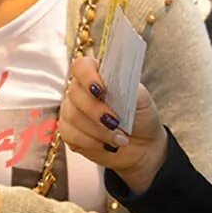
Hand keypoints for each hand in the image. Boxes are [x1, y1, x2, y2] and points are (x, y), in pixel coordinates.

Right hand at [61, 57, 168, 194]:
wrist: (142, 145)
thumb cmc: (141, 116)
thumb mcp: (140, 98)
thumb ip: (125, 86)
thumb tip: (110, 84)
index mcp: (97, 76)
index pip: (81, 67)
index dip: (87, 77)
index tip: (101, 90)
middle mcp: (80, 92)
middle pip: (75, 94)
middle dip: (96, 111)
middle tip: (116, 123)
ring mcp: (71, 112)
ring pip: (73, 117)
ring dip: (98, 130)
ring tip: (119, 138)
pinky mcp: (69, 133)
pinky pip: (70, 135)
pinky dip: (92, 142)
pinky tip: (107, 145)